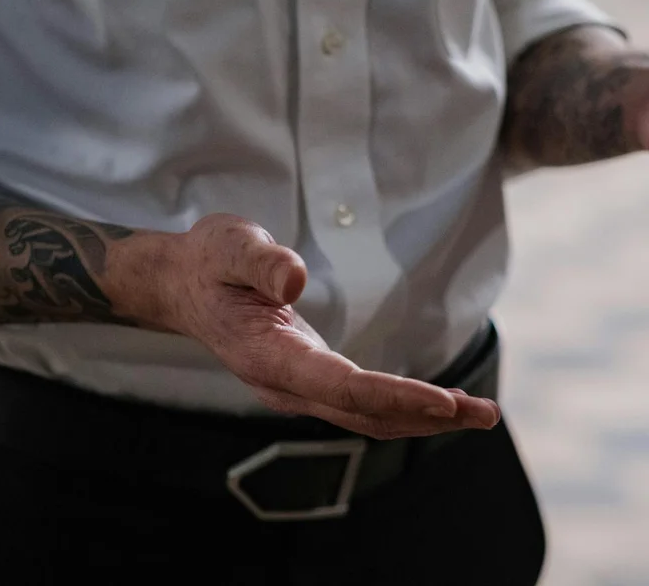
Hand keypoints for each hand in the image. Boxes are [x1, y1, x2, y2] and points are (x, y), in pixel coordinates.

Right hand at [150, 214, 499, 439]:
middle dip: (424, 416)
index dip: (393, 395)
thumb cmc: (208, 261)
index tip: (443, 403)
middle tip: (483, 414)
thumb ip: (260, 261)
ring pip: (363, 417)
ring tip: (477, 415)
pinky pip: (358, 405)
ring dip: (420, 419)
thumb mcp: (228, 245)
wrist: (180, 284)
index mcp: (264, 354)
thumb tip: (294, 280)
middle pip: (360, 412)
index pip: (338, 385)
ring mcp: (292, 386)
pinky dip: (401, 408)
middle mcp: (280, 382)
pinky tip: (437, 406)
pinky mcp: (305, 378)